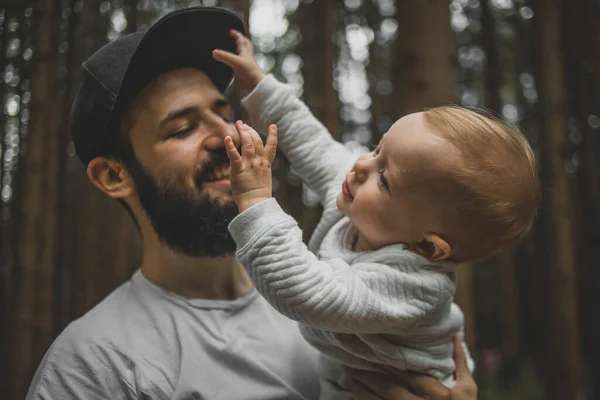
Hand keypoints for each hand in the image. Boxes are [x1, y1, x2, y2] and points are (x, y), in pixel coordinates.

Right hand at [213, 29, 265, 92]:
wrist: (257, 85)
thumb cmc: (250, 72)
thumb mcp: (236, 62)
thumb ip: (225, 56)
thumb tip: (214, 52)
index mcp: (245, 51)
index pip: (241, 40)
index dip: (237, 34)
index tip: (231, 31)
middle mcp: (247, 57)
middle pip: (245, 45)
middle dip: (241, 40)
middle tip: (235, 37)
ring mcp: (246, 64)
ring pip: (243, 54)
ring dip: (239, 51)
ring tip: (233, 49)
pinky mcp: (244, 72)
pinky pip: (240, 64)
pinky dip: (236, 62)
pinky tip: (232, 64)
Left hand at [225, 121, 277, 211]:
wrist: (255, 203)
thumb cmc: (258, 195)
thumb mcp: (263, 179)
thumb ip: (260, 170)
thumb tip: (257, 167)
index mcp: (266, 164)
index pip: (271, 147)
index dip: (273, 136)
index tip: (273, 126)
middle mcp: (258, 162)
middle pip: (256, 141)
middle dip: (250, 130)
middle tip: (243, 124)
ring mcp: (249, 165)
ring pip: (247, 144)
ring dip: (243, 132)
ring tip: (239, 124)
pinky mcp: (239, 170)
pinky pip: (234, 156)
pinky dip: (231, 146)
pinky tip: (227, 138)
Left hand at [346, 336, 476, 399]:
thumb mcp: (468, 390)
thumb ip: (460, 362)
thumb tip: (454, 335)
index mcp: (441, 396)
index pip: (410, 376)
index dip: (391, 362)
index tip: (374, 349)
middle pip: (391, 389)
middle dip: (369, 375)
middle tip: (350, 360)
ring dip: (362, 389)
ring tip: (348, 376)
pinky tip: (355, 394)